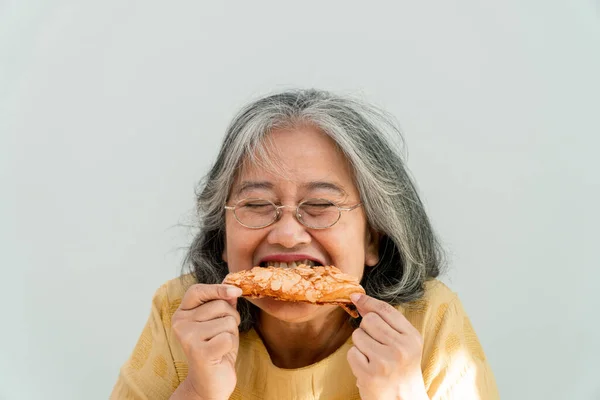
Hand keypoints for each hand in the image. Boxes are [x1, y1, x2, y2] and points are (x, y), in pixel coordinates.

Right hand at [171, 284, 242, 399]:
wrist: (210, 383)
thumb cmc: (216, 350)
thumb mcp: (220, 323)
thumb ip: (222, 303)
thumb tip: (231, 283)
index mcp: (181, 313)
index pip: (197, 290)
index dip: (218, 288)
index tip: (236, 291)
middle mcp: (180, 323)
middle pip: (220, 305)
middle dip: (231, 318)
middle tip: (222, 335)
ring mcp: (187, 337)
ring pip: (227, 321)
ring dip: (232, 334)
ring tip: (220, 346)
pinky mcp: (198, 351)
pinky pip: (228, 337)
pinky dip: (231, 345)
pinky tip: (220, 354)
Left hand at [347, 294, 427, 399]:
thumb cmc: (401, 371)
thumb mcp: (404, 344)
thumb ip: (386, 321)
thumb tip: (358, 298)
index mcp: (412, 338)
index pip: (385, 310)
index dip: (368, 301)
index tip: (356, 297)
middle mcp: (401, 349)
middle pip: (369, 320)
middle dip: (366, 329)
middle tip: (375, 345)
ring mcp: (385, 362)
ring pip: (358, 335)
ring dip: (361, 345)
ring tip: (373, 358)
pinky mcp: (369, 375)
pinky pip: (352, 352)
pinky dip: (355, 360)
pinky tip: (367, 368)